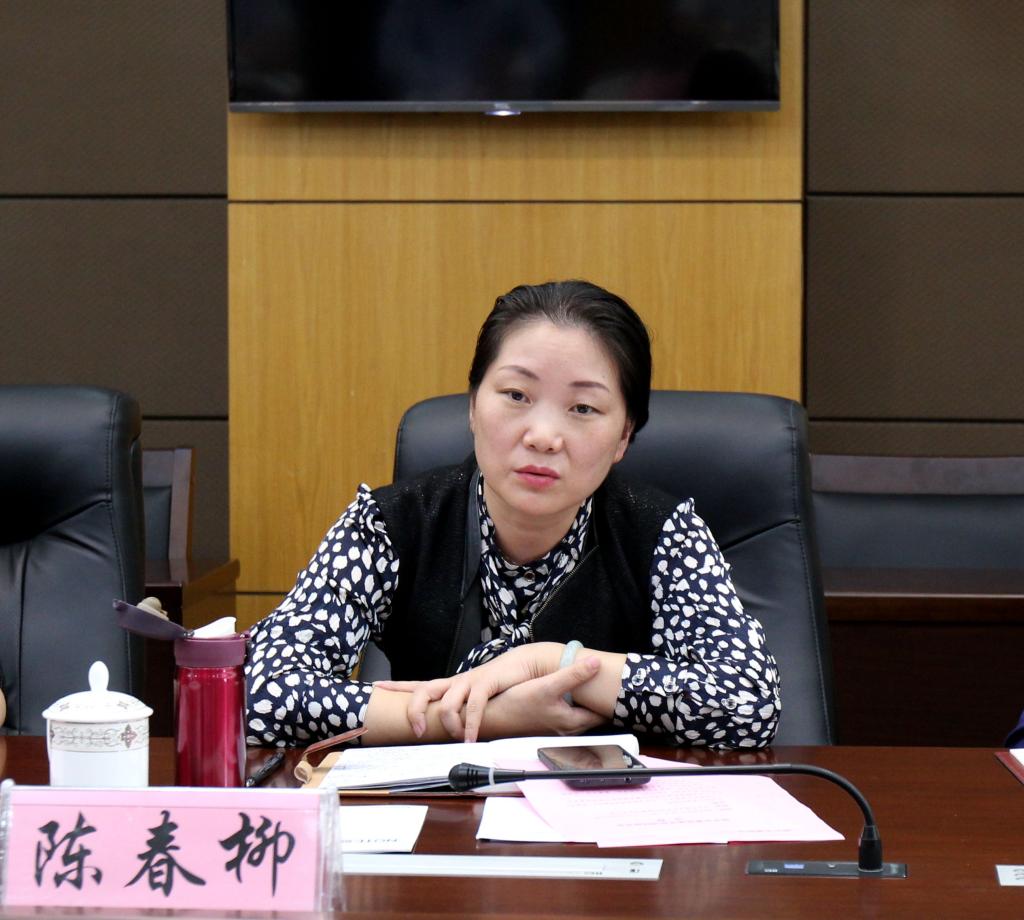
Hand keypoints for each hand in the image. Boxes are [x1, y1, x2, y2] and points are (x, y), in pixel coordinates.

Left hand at [375, 643, 561, 740]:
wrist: (524, 664)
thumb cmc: (499, 684)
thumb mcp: (475, 698)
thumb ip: (462, 711)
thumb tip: (450, 732)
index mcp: (449, 686)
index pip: (417, 685)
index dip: (397, 687)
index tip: (377, 687)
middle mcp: (454, 682)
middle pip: (423, 691)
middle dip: (414, 711)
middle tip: (416, 731)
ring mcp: (469, 681)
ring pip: (446, 703)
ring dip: (449, 726)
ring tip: (457, 738)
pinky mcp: (485, 683)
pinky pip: (473, 706)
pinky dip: (470, 726)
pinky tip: (472, 739)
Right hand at [478, 657, 606, 738]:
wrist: (491, 719)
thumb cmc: (517, 705)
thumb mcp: (547, 686)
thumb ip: (573, 675)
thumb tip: (596, 663)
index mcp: (572, 722)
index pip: (603, 714)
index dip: (612, 701)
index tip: (622, 687)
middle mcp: (567, 729)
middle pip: (593, 715)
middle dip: (602, 702)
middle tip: (613, 684)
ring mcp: (557, 727)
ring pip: (581, 714)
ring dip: (588, 702)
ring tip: (596, 686)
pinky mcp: (547, 723)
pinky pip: (569, 713)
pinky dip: (575, 704)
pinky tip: (571, 691)